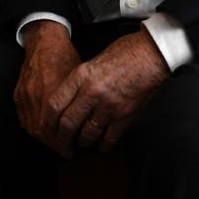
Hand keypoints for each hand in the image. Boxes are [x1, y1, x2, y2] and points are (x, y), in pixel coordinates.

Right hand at [14, 21, 81, 155]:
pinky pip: (23, 118)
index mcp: (53, 93)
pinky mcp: (18, 94)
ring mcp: (25, 96)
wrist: (44, 41)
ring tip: (56, 144)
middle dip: (54, 145)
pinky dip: (33, 128)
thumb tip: (86, 121)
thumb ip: (78, 100)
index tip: (71, 151)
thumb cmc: (65, 57)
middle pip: (42, 132)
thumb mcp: (78, 78)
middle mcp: (36, 96)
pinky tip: (43, 132)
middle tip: (66, 151)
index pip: (55, 128)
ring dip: (44, 139)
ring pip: (31, 127)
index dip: (63, 143)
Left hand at [46, 28, 168, 155]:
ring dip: (83, 142)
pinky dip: (105, 145)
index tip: (47, 129)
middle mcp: (92, 92)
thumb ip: (80, 81)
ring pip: (88, 133)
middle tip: (62, 144)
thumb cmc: (125, 52)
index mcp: (81, 76)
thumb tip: (71, 98)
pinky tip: (102, 146)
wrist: (151, 54)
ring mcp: (109, 105)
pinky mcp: (125, 114)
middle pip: (68, 124)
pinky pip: (110, 137)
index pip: (55, 104)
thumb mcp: (93, 60)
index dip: (48, 122)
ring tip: (82, 144)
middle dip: (62, 139)